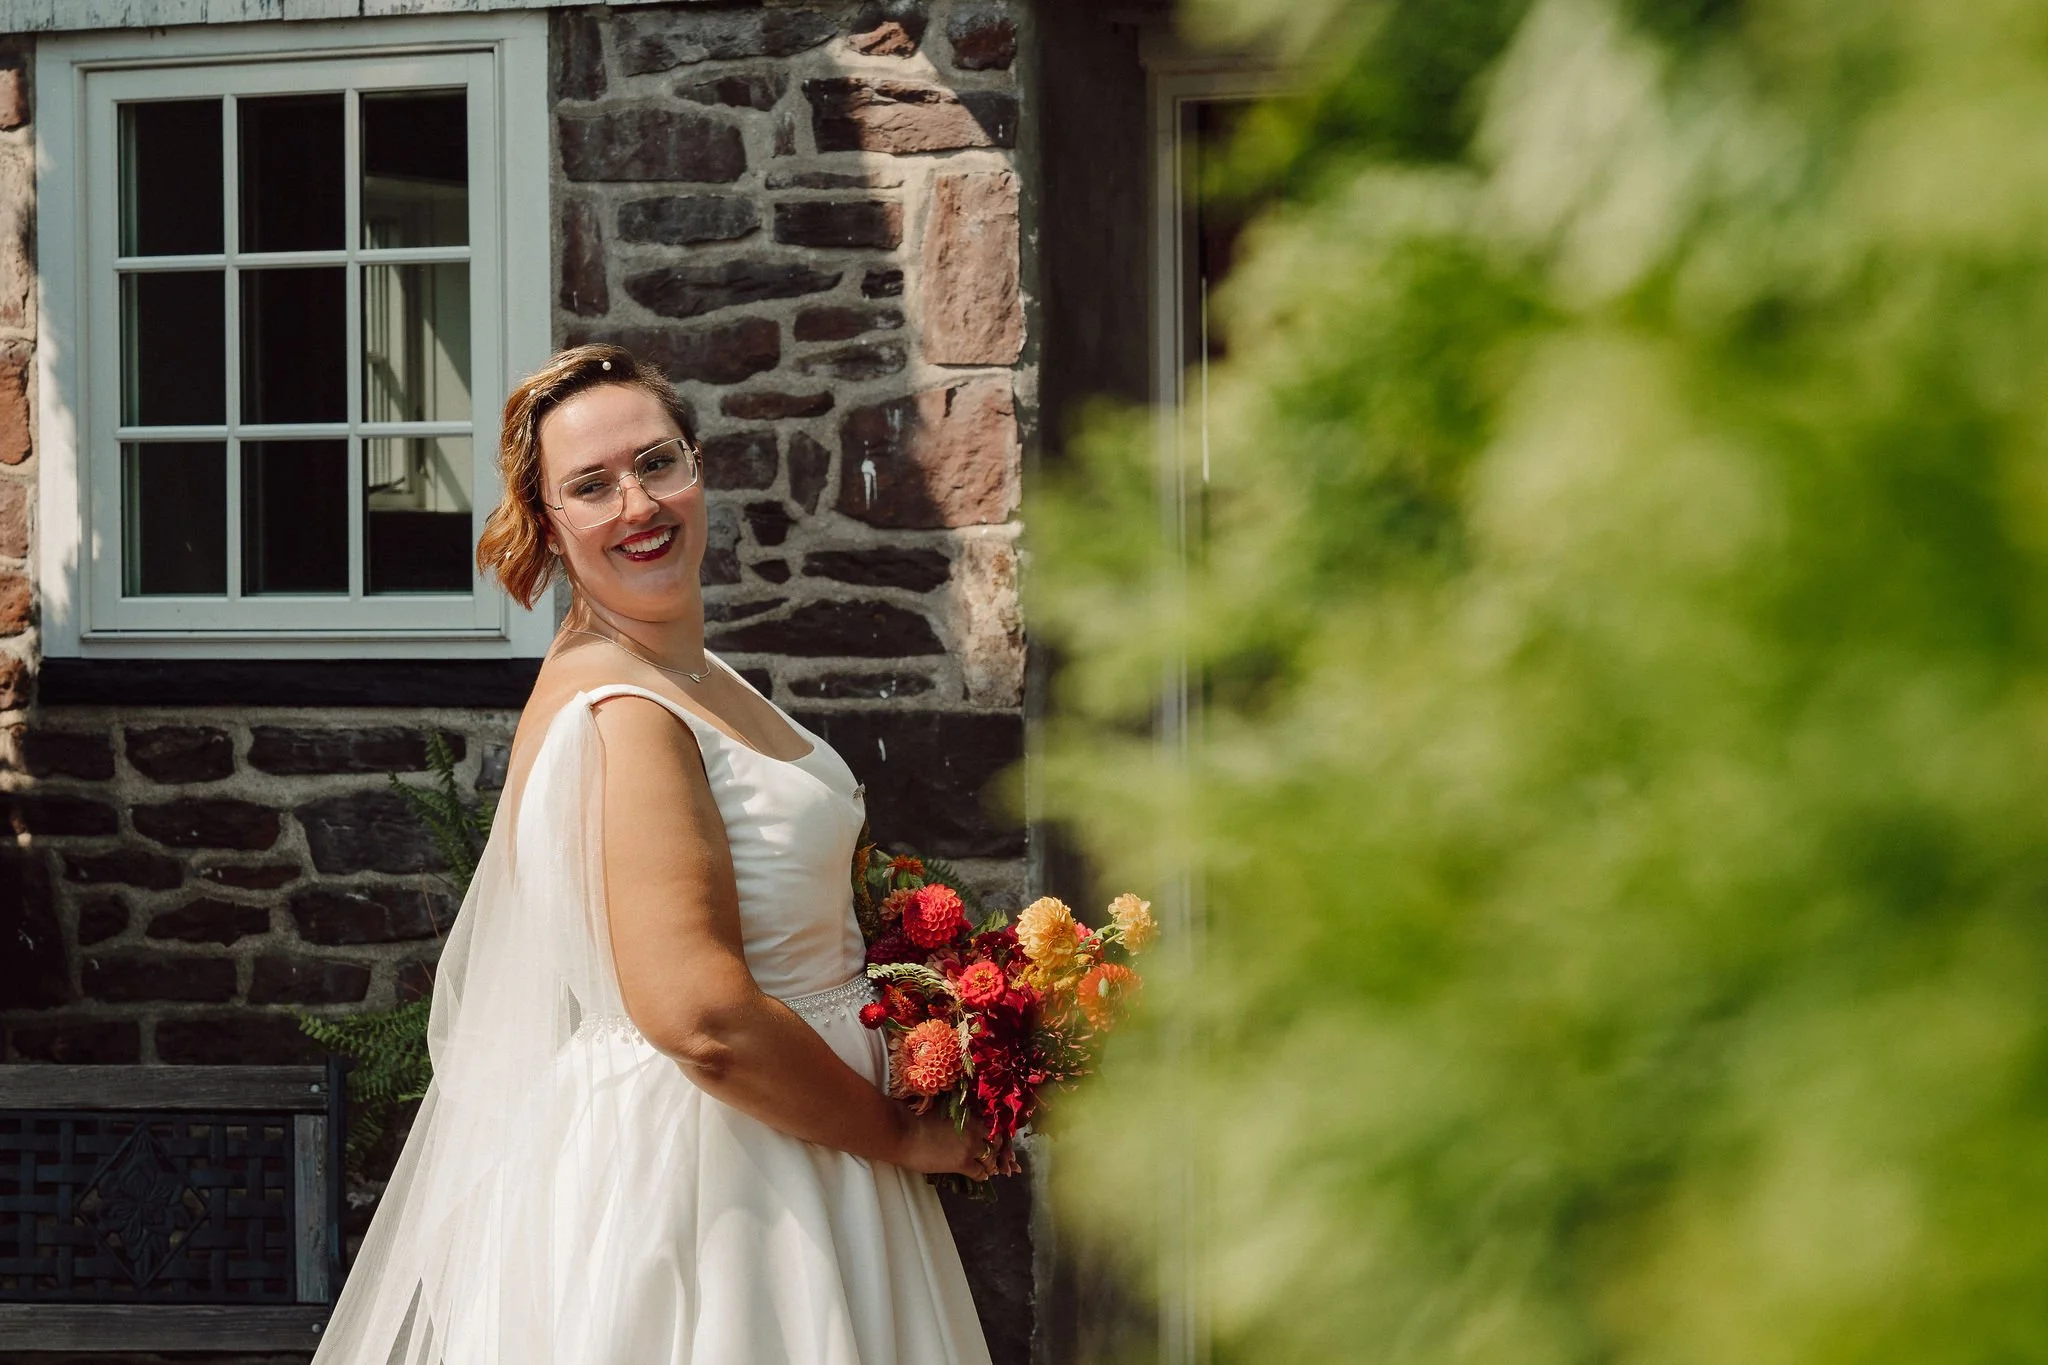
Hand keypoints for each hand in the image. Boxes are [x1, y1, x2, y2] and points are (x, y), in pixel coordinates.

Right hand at [895, 1109, 1014, 1180]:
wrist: (902, 1133)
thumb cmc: (913, 1118)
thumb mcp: (940, 1109)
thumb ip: (954, 1114)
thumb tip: (956, 1117)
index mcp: (968, 1114)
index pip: (990, 1125)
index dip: (992, 1133)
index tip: (992, 1138)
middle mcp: (974, 1129)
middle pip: (995, 1141)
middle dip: (996, 1148)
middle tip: (995, 1154)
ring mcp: (970, 1147)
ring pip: (991, 1157)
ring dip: (990, 1163)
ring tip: (989, 1167)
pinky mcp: (962, 1163)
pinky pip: (980, 1172)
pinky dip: (982, 1175)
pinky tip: (981, 1176)